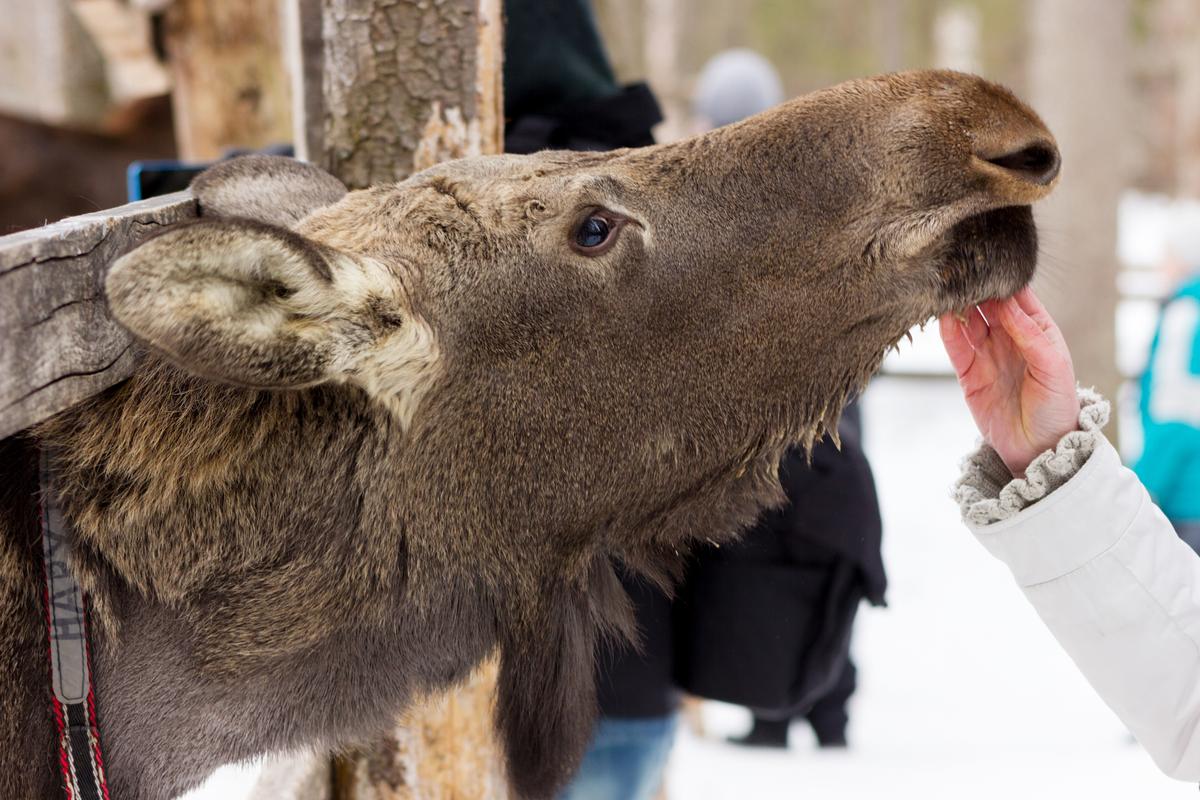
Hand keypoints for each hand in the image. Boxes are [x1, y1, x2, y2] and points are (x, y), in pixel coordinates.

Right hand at [939, 288, 1078, 476]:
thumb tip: (1006, 303)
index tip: (989, 265)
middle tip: (961, 272)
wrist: (1040, 450)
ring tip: (946, 290)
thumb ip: (1029, 334)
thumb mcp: (1053, 367)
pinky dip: (948, 332)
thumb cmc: (1058, 407)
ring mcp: (987, 355)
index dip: (1004, 281)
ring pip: (968, 323)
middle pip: (988, 306)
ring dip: (958, 307)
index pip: (1017, 297)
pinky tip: (941, 317)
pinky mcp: (969, 374)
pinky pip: (956, 348)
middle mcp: (1010, 338)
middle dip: (976, 290)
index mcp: (1037, 331)